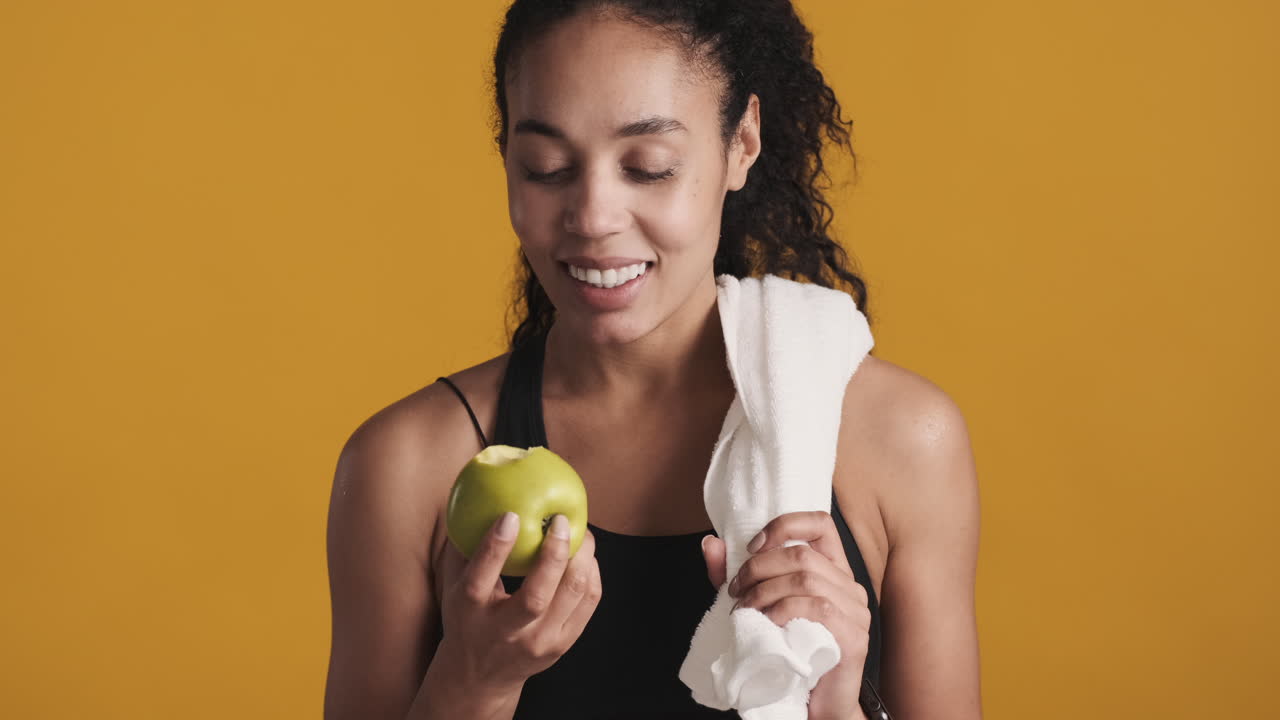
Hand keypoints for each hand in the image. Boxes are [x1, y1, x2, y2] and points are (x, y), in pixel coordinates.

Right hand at [436, 513, 601, 693]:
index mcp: (471, 612)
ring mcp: (537, 642)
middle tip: (560, 520)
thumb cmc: (466, 617)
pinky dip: (591, 573)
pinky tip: (586, 554)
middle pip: (536, 596)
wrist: (480, 675)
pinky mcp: (562, 645)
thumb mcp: (452, 585)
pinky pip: (588, 603)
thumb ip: (462, 545)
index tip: (510, 515)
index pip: (481, 578)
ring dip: (582, 557)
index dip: (496, 546)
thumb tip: (474, 496)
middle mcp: (505, 632)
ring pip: (571, 596)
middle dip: (553, 554)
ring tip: (581, 531)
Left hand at [701, 511, 868, 719]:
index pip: (821, 523)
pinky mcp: (854, 637)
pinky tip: (766, 624)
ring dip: (764, 592)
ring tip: (744, 610)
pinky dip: (782, 611)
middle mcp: (849, 586)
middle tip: (735, 590)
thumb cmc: (788, 651)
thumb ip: (736, 576)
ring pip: (806, 580)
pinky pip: (816, 609)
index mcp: (832, 570)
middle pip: (802, 554)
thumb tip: (711, 543)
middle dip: (758, 568)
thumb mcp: (757, 606)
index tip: (752, 546)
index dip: (785, 525)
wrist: (813, 704)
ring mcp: (856, 612)